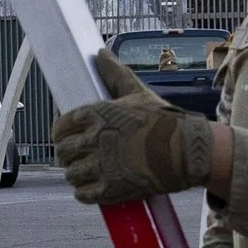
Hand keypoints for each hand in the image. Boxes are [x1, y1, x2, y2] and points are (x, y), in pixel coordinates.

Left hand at [51, 48, 213, 204]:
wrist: (186, 150)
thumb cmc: (165, 120)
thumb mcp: (138, 92)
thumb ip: (115, 73)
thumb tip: (101, 53)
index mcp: (96, 114)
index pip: (60, 126)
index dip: (62, 133)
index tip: (67, 137)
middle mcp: (94, 139)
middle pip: (63, 151)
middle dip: (68, 154)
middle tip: (78, 157)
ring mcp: (101, 166)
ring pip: (71, 174)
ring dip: (76, 174)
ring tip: (87, 172)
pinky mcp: (110, 189)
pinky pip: (83, 194)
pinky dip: (84, 192)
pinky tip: (92, 188)